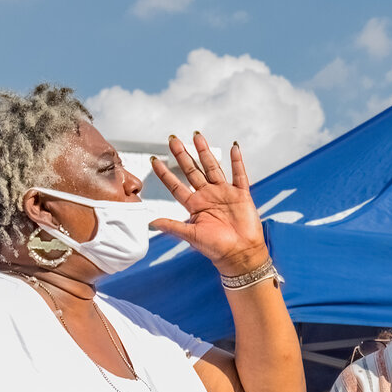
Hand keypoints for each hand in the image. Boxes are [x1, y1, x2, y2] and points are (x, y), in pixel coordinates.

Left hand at [147, 132, 269, 275]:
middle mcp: (207, 196)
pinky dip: (237, 161)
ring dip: (204, 152)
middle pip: (192, 170)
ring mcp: (224, 193)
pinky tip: (234, 148)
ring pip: (212, 167)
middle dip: (182, 154)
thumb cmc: (216, 248)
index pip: (175, 185)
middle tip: (173, 139)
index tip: (155, 160)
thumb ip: (172, 226)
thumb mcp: (190, 236)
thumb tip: (150, 223)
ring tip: (197, 137)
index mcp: (194, 205)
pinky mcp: (241, 194)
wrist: (240, 254)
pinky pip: (239, 174)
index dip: (165, 173)